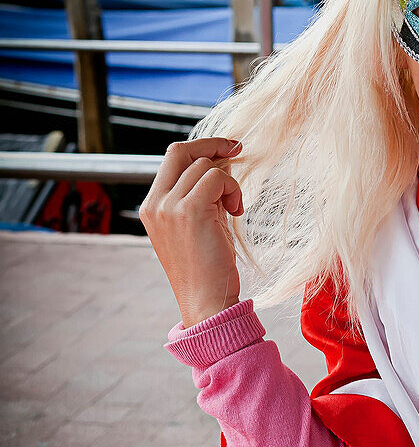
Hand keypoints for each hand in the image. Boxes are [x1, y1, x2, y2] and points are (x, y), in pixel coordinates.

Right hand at [139, 137, 244, 327]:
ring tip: (234, 208)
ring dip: (228, 181)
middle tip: (238, 150)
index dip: (201, 148)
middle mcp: (155, 204)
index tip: (227, 149)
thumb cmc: (208, 268)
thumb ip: (203, 194)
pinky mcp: (188, 211)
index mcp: (152, 206)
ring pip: (204, 166)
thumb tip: (221, 161)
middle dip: (213, 145)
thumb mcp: (201, 224)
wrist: (206, 301)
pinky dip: (232, 189)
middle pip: (180, 151)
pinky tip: (236, 211)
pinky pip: (216, 178)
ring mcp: (168, 207)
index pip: (172, 159)